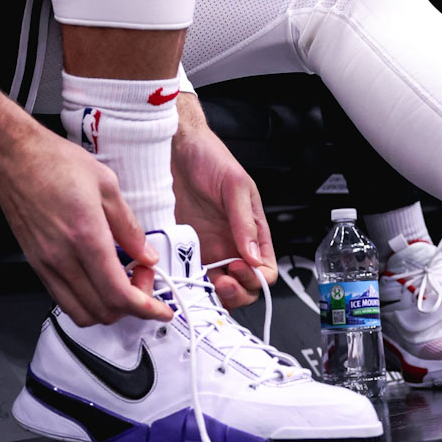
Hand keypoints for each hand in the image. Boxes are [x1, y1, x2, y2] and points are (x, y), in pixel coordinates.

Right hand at [0, 121, 170, 326]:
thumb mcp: (106, 184)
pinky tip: (98, 278)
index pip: (119, 294)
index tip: (161, 308)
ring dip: (108, 308)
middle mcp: (63, 257)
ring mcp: (46, 264)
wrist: (13, 157)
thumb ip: (129, 226)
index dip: (146, 308)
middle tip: (142, 277)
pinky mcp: (36, 264)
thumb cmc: (53, 162)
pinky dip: (87, 301)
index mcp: (86, 235)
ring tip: (121, 280)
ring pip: (82, 313)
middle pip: (103, 311)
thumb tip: (145, 253)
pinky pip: (63, 299)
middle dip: (132, 305)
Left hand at [170, 97, 275, 308]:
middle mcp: (232, 244)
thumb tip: (254, 256)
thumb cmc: (210, 158)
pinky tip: (183, 276)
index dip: (256, 277)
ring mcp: (208, 249)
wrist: (176, 148)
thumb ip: (245, 221)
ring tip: (202, 281)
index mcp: (253, 231)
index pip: (266, 269)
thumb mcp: (234, 186)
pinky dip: (189, 284)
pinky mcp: (185, 249)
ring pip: (217, 288)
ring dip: (213, 293)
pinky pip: (191, 276)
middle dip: (237, 292)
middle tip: (222, 282)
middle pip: (244, 286)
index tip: (239, 268)